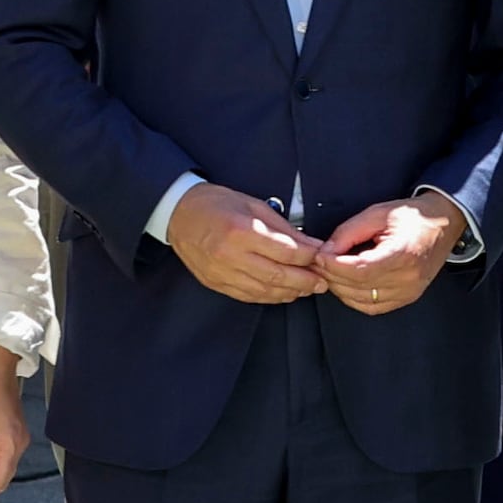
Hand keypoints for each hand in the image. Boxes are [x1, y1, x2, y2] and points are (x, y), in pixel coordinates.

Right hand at [168, 184, 331, 306]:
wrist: (179, 213)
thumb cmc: (218, 205)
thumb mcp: (255, 206)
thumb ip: (284, 229)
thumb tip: (311, 245)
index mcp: (242, 231)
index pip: (286, 252)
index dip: (309, 258)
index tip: (322, 258)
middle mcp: (230, 255)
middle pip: (278, 276)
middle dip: (306, 281)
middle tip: (323, 282)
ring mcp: (221, 272)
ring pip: (264, 290)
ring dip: (290, 292)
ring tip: (307, 288)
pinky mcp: (215, 283)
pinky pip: (248, 295)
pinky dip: (269, 297)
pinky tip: (283, 293)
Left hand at [314, 192, 459, 317]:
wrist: (442, 224)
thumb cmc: (413, 216)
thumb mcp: (377, 214)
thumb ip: (348, 233)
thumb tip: (325, 252)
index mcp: (403, 253)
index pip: (360, 270)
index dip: (334, 266)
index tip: (319, 256)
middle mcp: (408, 277)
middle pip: (358, 287)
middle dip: (331, 275)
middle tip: (319, 262)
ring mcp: (409, 291)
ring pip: (362, 300)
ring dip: (340, 288)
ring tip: (331, 271)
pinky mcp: (407, 297)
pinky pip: (372, 307)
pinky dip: (354, 298)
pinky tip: (347, 284)